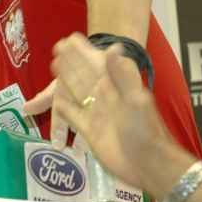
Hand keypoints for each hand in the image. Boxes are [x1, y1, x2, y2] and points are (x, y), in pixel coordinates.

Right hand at [26, 33, 171, 191]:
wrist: (149, 163)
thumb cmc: (145, 130)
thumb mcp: (135, 99)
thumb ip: (122, 75)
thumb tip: (114, 46)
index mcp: (114, 87)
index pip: (93, 64)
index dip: (82, 52)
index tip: (69, 38)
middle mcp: (103, 97)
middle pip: (82, 76)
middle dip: (70, 63)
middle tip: (57, 48)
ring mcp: (96, 113)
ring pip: (76, 93)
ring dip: (65, 81)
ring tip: (53, 67)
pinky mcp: (89, 130)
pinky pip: (73, 116)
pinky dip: (63, 109)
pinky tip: (55, 101)